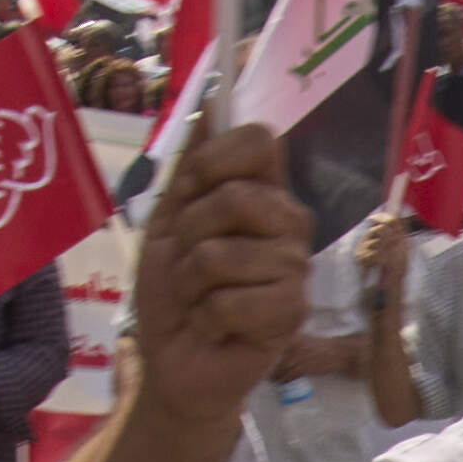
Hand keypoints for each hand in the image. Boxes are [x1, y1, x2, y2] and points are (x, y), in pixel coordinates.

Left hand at [120, 123, 312, 428]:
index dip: (214, 160)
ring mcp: (295, 268)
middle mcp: (288, 223)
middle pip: (237, 196)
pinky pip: (231, 300)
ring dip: (191, 283)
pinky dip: (206, 317)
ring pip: (223, 254)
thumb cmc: (174, 293)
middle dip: (190, 233)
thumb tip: (212, 98)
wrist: (172, 362)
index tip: (189, 190)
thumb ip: (191, 165)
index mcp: (263, 192)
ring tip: (200, 300)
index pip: (260, 141)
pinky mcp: (292, 312)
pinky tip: (215, 328)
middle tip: (189, 264)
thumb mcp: (167, 220)